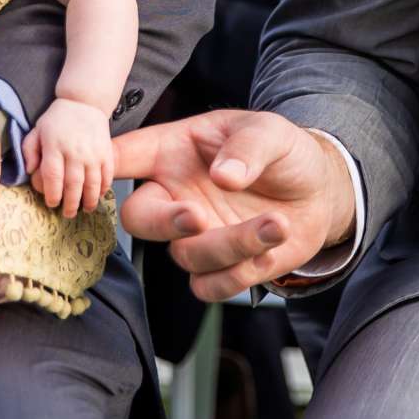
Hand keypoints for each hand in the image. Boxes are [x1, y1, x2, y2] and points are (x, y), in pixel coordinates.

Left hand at [26, 100, 112, 217]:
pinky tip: (99, 195)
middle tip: (68, 214)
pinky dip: (103, 188)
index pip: (53, 177)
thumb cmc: (57, 119)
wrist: (84, 102)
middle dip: (71, 204)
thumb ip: (29, 151)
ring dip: (89, 200)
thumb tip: (30, 171)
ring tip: (85, 209)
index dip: (52, 194)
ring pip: (92, 183)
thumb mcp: (37, 131)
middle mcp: (75, 152)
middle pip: (73, 185)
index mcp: (55, 147)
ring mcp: (93, 153)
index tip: (52, 203)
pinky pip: (107, 175)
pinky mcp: (107, 152)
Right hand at [112, 109, 354, 300]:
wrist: (319, 193)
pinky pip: (207, 287)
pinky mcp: (219, 268)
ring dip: (230, 245)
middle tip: (197, 216)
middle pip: (138, 218)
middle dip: (163, 222)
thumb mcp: (271, 131)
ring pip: (185, 255)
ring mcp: (195, 236)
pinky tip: (270, 249)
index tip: (99, 170)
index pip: (126, 155)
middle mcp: (176, 196)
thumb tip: (223, 175)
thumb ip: (248, 146)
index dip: (103, 162)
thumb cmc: (283, 152)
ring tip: (276, 223)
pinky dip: (238, 275)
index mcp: (174, 153)